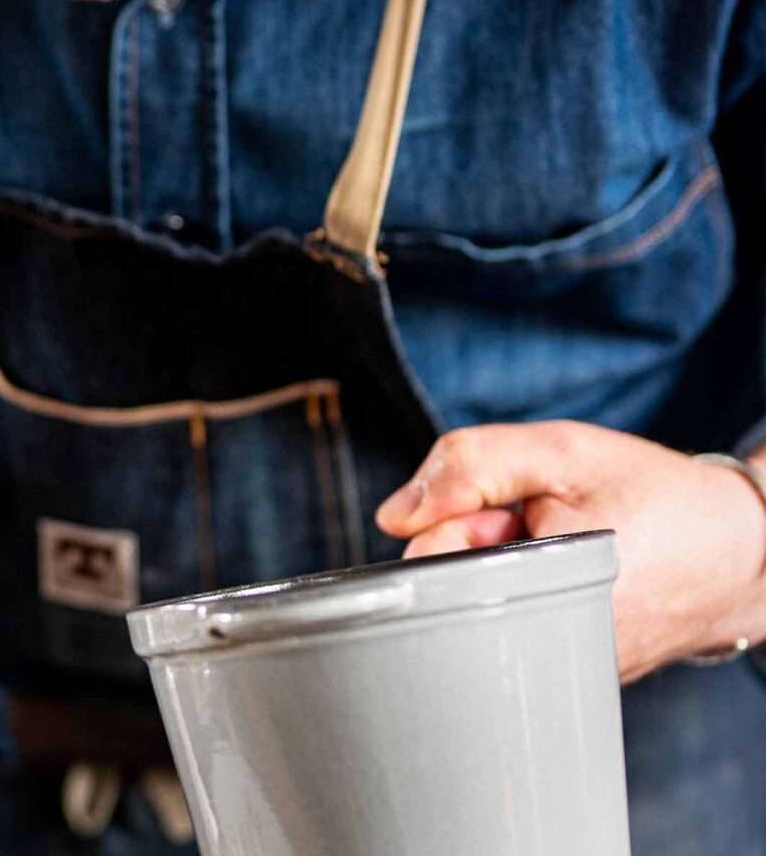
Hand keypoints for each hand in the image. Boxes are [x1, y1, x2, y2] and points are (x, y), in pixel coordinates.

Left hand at [376, 421, 765, 682]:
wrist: (741, 550)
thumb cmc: (654, 495)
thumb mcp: (563, 452)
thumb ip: (470, 465)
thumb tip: (394, 515)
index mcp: (548, 589)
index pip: (431, 565)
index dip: (450, 520)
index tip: (502, 505)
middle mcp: (551, 645)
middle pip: (447, 592)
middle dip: (472, 546)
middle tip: (533, 524)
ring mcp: (559, 667)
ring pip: (474, 609)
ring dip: (496, 569)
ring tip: (555, 549)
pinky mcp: (568, 674)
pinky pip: (505, 626)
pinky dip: (517, 592)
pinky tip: (559, 575)